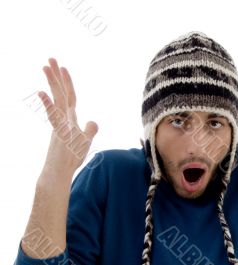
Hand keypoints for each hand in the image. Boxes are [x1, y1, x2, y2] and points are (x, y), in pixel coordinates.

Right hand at [38, 58, 97, 177]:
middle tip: (50, 59)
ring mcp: (59, 125)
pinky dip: (48, 105)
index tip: (63, 67)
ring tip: (45, 66)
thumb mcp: (85, 141)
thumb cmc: (71, 158)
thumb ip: (89, 130)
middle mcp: (63, 118)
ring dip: (52, 83)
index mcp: (69, 118)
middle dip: (57, 76)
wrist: (60, 172)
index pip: (69, 96)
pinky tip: (42, 93)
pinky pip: (53, 117)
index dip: (67, 82)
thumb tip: (92, 121)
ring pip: (56, 100)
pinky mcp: (58, 134)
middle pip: (61, 93)